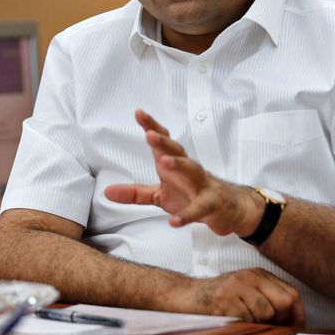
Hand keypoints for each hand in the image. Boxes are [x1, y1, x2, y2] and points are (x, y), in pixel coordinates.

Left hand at [104, 110, 261, 236]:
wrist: (227, 208)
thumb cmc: (191, 194)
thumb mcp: (159, 195)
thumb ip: (135, 193)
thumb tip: (106, 192)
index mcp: (174, 164)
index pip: (163, 142)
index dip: (152, 127)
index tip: (139, 113)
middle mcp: (188, 169)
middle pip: (177, 150)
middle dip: (163, 141)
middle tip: (149, 134)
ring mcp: (202, 185)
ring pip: (192, 170)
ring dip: (179, 164)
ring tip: (164, 162)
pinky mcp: (211, 204)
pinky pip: (199, 209)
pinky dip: (187, 215)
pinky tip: (174, 222)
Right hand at [185, 268, 304, 325]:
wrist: (187, 295)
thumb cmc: (219, 297)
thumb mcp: (246, 291)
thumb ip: (267, 299)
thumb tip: (292, 321)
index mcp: (259, 274)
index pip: (291, 294)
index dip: (297, 314)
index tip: (295, 327)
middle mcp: (250, 276)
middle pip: (283, 302)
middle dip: (280, 320)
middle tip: (269, 327)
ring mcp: (237, 286)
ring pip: (265, 313)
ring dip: (258, 325)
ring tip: (244, 320)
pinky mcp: (224, 299)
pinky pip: (246, 319)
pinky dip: (243, 325)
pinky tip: (233, 320)